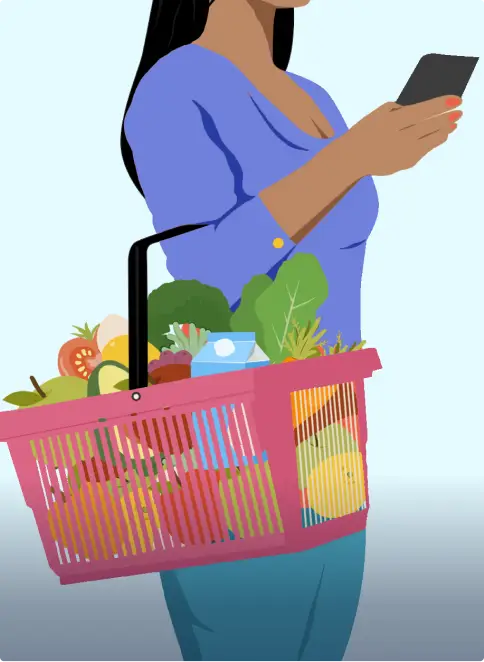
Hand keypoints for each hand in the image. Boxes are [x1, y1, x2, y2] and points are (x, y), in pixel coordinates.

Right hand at [346, 96, 462, 176]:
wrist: (351, 158)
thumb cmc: (366, 131)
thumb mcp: (378, 113)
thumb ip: (399, 108)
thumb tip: (424, 109)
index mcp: (391, 121)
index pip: (422, 110)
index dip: (442, 105)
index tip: (457, 100)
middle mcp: (398, 138)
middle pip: (430, 126)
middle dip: (447, 119)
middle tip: (459, 113)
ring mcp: (403, 153)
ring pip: (431, 140)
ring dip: (444, 131)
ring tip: (452, 125)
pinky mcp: (405, 164)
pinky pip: (424, 151)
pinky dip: (433, 142)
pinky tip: (440, 136)